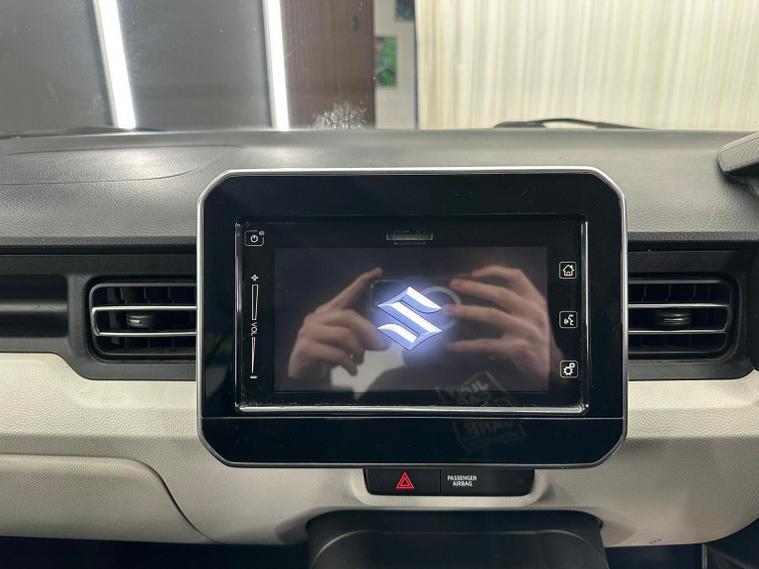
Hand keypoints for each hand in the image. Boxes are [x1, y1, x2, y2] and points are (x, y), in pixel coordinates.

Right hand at [287, 267, 386, 379]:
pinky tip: (352, 370)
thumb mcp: (346, 345)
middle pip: (349, 316)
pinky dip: (348, 363)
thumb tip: (386, 342)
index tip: (378, 271)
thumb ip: (363, 340)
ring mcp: (309, 332)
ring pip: (344, 335)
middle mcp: (317, 318)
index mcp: (328, 312)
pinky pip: (336, 353)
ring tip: (359, 361)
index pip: (346, 294)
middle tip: (380, 346)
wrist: (302, 372)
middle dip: (368, 332)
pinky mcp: (305, 348)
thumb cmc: (325, 355)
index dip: (362, 282)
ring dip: (358, 351)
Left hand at [444, 265, 557, 380]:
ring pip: (492, 315)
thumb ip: (515, 301)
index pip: (516, 277)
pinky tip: (453, 345)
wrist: (551, 365)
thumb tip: (478, 288)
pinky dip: (467, 345)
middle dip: (474, 287)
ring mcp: (526, 331)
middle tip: (454, 285)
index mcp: (535, 300)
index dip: (495, 271)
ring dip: (467, 311)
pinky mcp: (518, 349)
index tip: (474, 273)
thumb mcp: (533, 313)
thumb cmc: (535, 336)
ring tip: (448, 310)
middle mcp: (532, 312)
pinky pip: (487, 344)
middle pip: (500, 293)